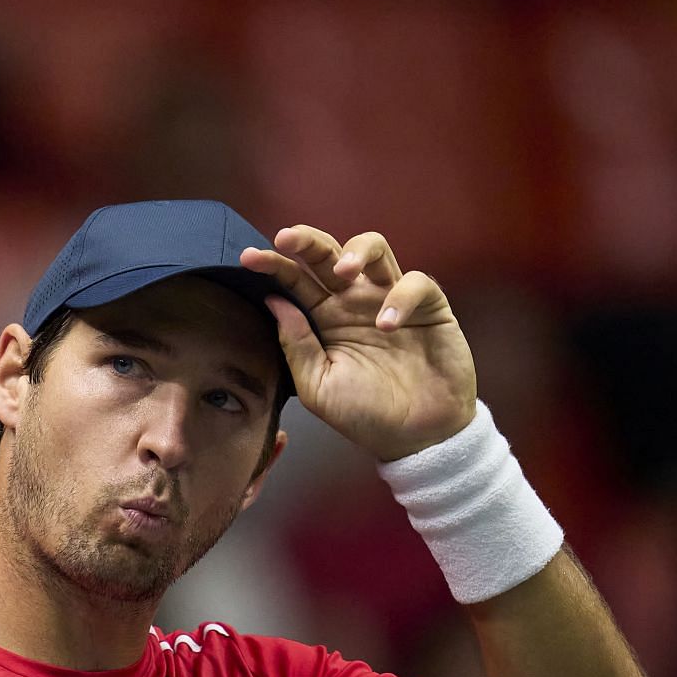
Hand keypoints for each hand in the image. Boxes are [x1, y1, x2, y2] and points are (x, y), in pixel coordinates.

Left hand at [240, 226, 476, 460]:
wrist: (417, 438)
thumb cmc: (365, 414)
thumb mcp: (318, 386)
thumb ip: (296, 345)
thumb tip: (273, 301)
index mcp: (324, 318)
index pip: (296, 281)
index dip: (274, 265)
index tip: (247, 260)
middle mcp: (355, 302)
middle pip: (330, 253)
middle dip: (307, 240)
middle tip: (287, 239)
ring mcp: (391, 300)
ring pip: (376, 250)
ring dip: (357, 250)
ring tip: (344, 272)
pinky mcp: (429, 307)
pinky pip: (417, 283)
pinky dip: (400, 296)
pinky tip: (388, 324)